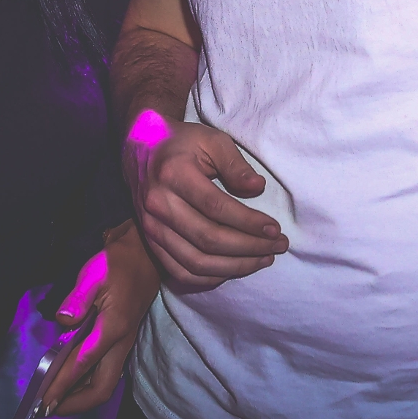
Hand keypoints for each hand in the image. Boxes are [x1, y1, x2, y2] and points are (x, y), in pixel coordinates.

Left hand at [44, 221, 158, 414]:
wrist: (146, 255)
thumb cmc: (118, 262)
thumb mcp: (95, 272)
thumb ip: (78, 298)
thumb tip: (63, 321)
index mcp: (112, 328)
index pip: (82, 365)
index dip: (61, 386)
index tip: (42, 402)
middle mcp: (121, 343)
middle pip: (101, 388)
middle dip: (74, 403)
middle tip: (47, 407)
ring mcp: (124, 344)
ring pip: (105, 383)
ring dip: (81, 396)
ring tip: (56, 398)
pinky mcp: (123, 341)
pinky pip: (107, 372)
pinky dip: (88, 382)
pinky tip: (72, 380)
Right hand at [122, 108, 287, 292]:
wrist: (140, 149)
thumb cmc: (182, 143)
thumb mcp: (212, 140)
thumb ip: (236, 164)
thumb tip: (258, 188)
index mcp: (174, 175)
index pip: (216, 208)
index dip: (248, 222)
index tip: (274, 229)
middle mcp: (159, 205)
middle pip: (208, 239)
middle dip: (249, 248)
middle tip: (278, 246)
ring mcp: (151, 227)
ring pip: (196, 262)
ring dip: (234, 267)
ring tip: (262, 259)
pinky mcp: (150, 242)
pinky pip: (179, 272)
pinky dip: (209, 278)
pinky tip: (233, 269)